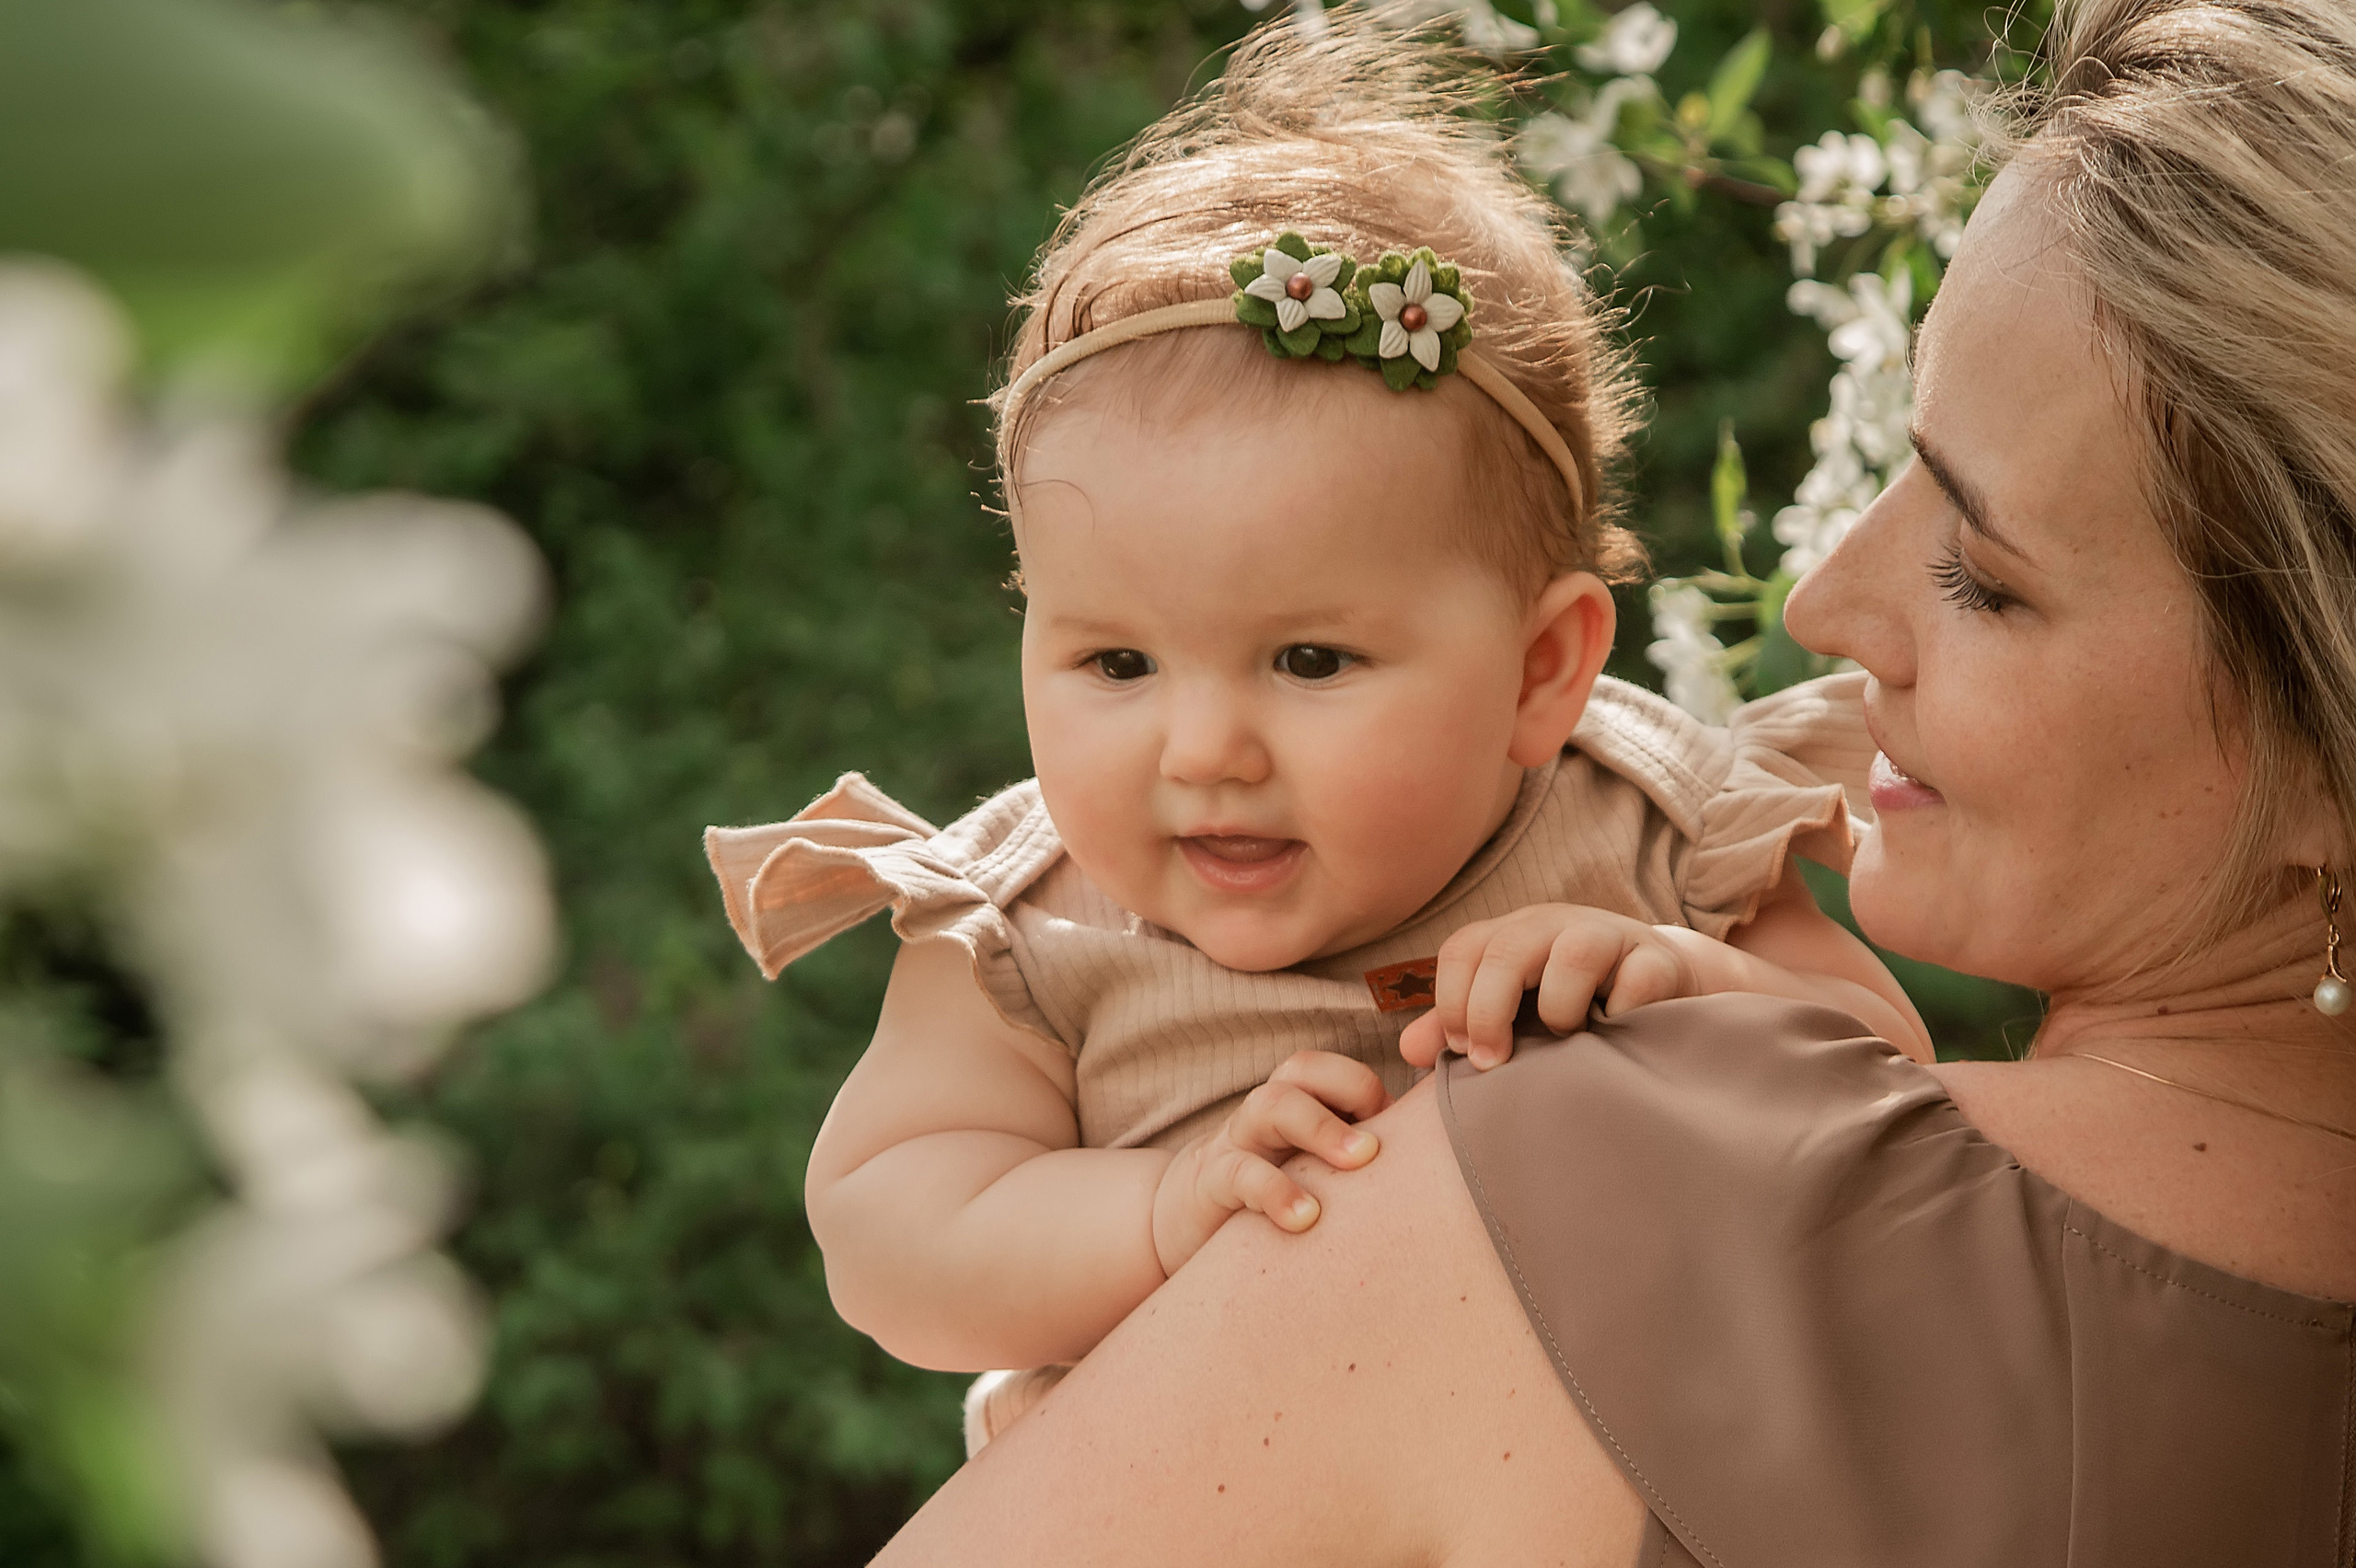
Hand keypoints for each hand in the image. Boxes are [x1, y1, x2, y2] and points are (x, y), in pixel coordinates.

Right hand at [1150, 1051, 1390, 1276]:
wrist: (1186, 1226)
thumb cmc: (1277, 1194)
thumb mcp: (1317, 1170)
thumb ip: (1364, 1154)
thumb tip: (1447, 1153)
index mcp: (1297, 1103)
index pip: (1331, 1069)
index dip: (1368, 1086)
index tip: (1401, 1130)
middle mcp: (1267, 1113)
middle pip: (1300, 1070)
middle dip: (1348, 1090)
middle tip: (1385, 1138)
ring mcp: (1237, 1143)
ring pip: (1269, 1106)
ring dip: (1318, 1128)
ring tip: (1359, 1161)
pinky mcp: (1210, 1185)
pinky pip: (1239, 1174)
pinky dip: (1275, 1192)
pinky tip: (1306, 1219)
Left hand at [1398, 904, 1698, 1070]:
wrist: (1658, 987)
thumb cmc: (1571, 1003)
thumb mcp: (1513, 1011)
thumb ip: (1459, 1027)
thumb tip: (1409, 1051)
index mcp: (1513, 934)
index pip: (1463, 949)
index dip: (1451, 1002)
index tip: (1461, 1052)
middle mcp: (1555, 924)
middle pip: (1507, 949)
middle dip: (1488, 1011)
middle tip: (1492, 1062)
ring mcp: (1610, 936)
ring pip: (1575, 952)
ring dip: (1559, 1007)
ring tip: (1565, 1037)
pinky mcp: (1658, 960)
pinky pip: (1639, 979)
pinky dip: (1622, 1013)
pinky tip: (1615, 1034)